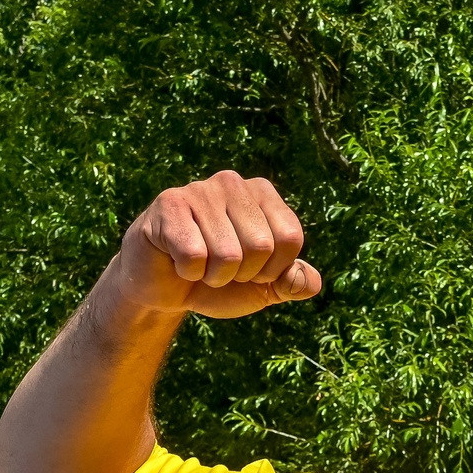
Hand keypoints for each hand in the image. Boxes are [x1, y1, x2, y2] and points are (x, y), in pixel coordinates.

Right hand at [104, 171, 324, 321]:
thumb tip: (309, 282)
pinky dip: (187, 272)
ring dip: (212, 277)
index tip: (250, 270)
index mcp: (263, 194)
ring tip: (198, 264)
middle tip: (219, 268)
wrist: (162, 289)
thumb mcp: (263, 288)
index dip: (272, 270)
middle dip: (241, 274)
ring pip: (227, 255)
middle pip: (261, 246)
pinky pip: (194, 256)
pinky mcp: (169, 205)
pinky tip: (176, 259)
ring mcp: (199, 190)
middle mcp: (233, 183)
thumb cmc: (217, 281)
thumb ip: (293, 284)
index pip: (291, 238)